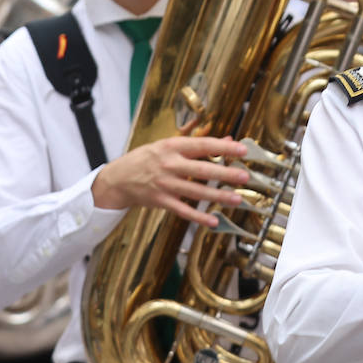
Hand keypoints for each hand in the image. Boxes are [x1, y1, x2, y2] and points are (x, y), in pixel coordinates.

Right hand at [91, 136, 249, 226]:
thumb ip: (198, 144)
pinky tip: (213, 221)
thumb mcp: (169, 145)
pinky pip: (183, 210)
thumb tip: (227, 141)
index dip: (223, 148)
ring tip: (236, 199)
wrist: (118, 178)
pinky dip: (198, 217)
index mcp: (173, 146)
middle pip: (201, 170)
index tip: (243, 150)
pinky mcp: (160, 201)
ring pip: (196, 192)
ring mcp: (165, 184)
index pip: (202, 145)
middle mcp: (169, 164)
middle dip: (224, 174)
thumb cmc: (147, 159)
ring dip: (218, 197)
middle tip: (244, 177)